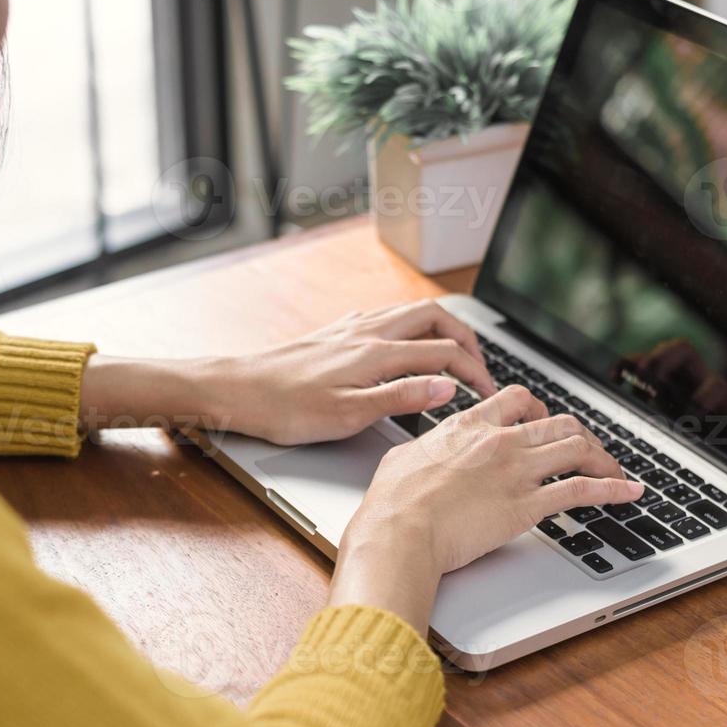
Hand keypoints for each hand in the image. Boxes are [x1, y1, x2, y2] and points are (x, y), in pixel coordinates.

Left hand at [205, 302, 496, 445]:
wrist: (238, 389)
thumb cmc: (285, 408)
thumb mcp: (348, 415)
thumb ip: (402, 398)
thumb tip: (447, 388)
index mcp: (376, 354)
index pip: (444, 352)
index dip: (474, 370)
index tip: (488, 391)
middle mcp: (367, 331)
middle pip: (434, 317)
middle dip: (466, 336)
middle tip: (480, 363)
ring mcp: (351, 327)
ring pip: (411, 312)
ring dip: (440, 327)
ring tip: (453, 351)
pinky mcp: (336, 331)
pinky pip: (387, 316)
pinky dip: (411, 325)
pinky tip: (405, 342)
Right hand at [328, 386, 644, 631]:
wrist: (400, 530)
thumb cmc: (393, 502)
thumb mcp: (403, 457)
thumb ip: (425, 446)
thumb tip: (426, 448)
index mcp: (469, 426)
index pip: (517, 399)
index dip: (538, 407)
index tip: (544, 420)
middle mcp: (500, 441)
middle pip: (558, 421)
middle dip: (579, 434)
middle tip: (585, 448)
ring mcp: (518, 471)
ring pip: (577, 447)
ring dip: (602, 457)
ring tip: (614, 471)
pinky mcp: (529, 505)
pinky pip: (583, 490)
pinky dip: (613, 489)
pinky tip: (630, 492)